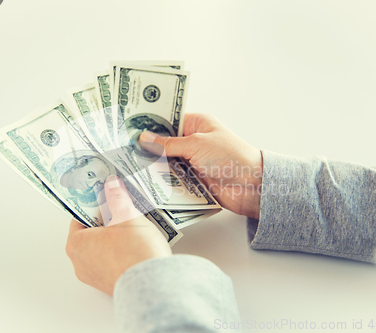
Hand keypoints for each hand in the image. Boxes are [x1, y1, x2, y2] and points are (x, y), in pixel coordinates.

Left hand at [65, 175, 171, 295]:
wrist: (154, 284)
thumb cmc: (134, 252)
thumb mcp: (127, 215)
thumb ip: (117, 197)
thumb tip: (112, 185)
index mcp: (76, 244)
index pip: (80, 217)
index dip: (95, 205)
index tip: (105, 197)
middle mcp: (81, 263)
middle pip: (92, 233)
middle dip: (108, 221)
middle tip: (123, 210)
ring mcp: (95, 277)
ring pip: (103, 249)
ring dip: (116, 238)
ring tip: (134, 228)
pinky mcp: (111, 285)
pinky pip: (113, 263)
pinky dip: (122, 253)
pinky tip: (137, 245)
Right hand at [140, 113, 262, 218]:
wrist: (251, 185)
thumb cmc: (231, 156)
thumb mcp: (197, 144)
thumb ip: (168, 144)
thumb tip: (144, 138)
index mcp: (197, 124)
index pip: (168, 119)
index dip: (150, 122)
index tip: (130, 126)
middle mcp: (193, 141)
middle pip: (164, 143)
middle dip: (148, 147)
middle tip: (124, 149)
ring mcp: (192, 161)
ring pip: (166, 162)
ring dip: (154, 166)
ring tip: (130, 166)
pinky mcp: (192, 180)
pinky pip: (173, 179)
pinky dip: (162, 181)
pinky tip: (146, 182)